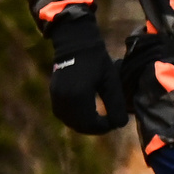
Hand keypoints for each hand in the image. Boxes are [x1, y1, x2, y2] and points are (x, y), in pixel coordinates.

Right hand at [45, 17, 129, 134]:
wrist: (75, 45)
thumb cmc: (97, 61)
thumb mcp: (111, 81)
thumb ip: (116, 103)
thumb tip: (120, 124)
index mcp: (79, 96)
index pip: (91, 123)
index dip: (104, 127)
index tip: (116, 122)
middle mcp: (64, 100)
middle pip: (80, 126)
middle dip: (95, 128)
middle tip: (110, 123)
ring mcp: (56, 98)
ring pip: (70, 122)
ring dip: (85, 125)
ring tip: (101, 120)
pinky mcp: (53, 95)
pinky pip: (63, 115)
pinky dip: (76, 118)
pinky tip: (88, 114)